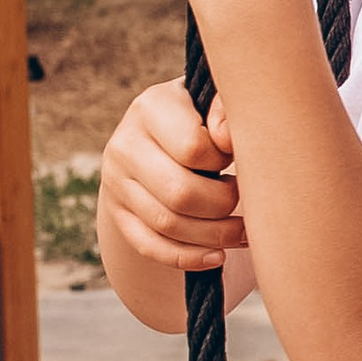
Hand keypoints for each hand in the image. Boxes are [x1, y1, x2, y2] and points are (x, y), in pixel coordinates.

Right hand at [98, 78, 242, 276]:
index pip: (193, 148)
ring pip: (167, 224)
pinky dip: (188, 258)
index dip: (223, 160)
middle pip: (180, 193)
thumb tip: (227, 138)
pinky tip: (217, 257)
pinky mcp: (118, 214)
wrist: (161, 135)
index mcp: (151, 108)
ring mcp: (116, 182)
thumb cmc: (202, 117)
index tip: (237, 156)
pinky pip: (150, 247)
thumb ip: (225, 109)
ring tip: (242, 231)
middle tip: (245, 199)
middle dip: (223, 205)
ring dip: (213, 236)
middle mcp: (125, 144)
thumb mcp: (213, 102)